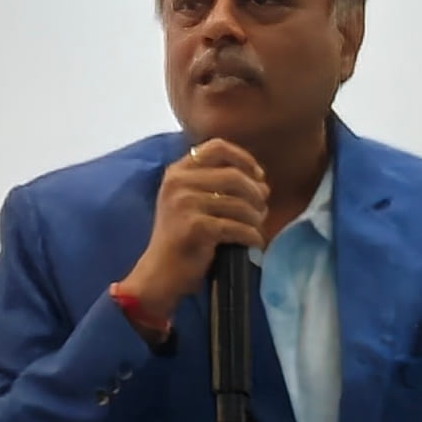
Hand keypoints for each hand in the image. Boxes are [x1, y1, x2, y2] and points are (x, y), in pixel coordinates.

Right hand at [119, 139, 270, 317]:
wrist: (159, 273)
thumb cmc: (180, 238)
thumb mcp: (187, 200)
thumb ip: (212, 182)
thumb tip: (259, 180)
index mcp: (177, 172)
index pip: (217, 147)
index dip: (244, 159)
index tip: (258, 176)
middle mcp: (178, 183)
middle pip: (234, 175)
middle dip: (256, 193)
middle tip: (262, 209)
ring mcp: (185, 204)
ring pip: (240, 203)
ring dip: (256, 218)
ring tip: (257, 228)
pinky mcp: (195, 227)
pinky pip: (237, 227)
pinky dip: (252, 236)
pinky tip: (254, 242)